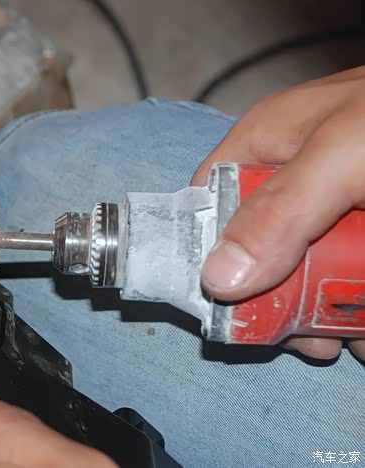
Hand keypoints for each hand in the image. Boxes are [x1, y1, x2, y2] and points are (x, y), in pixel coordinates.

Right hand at [192, 66, 364, 360]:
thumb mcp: (342, 152)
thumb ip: (280, 210)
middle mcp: (296, 182)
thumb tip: (217, 278)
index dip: (207, 252)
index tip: (226, 303)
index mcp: (267, 146)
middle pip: (260, 254)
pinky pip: (350, 281)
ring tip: (357, 338)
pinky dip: (361, 314)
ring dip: (329, 317)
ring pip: (309, 276)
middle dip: (282, 303)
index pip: (209, 202)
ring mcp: (338, 211)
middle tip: (309, 339)